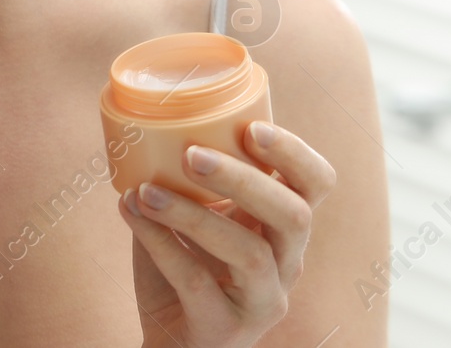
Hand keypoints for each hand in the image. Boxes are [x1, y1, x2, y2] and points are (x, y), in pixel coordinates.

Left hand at [117, 121, 335, 347]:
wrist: (169, 342)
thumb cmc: (183, 270)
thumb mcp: (196, 219)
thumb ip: (189, 180)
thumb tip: (148, 124)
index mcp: (284, 226)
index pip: (317, 184)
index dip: (295, 153)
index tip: (252, 127)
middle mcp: (287, 263)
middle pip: (294, 216)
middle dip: (244, 179)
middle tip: (191, 154)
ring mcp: (263, 300)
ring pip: (249, 253)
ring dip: (194, 215)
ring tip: (147, 190)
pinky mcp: (228, 329)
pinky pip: (198, 282)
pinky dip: (161, 244)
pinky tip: (132, 215)